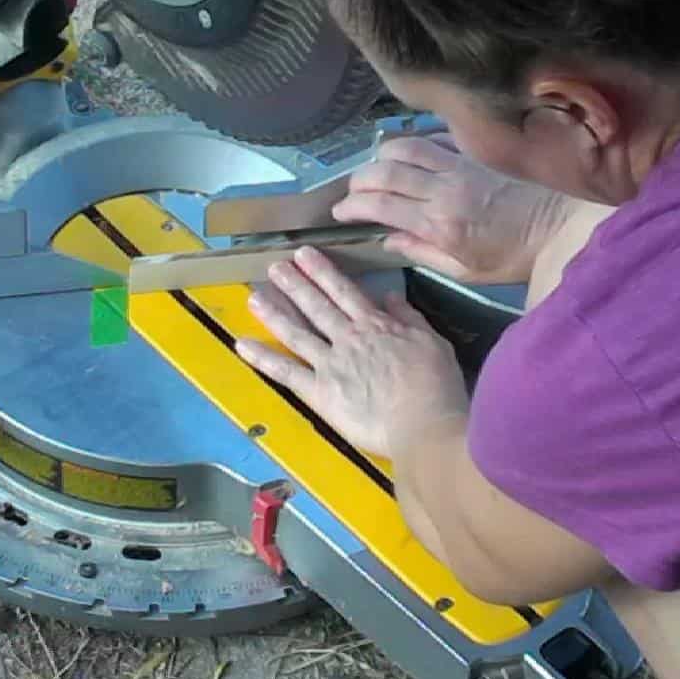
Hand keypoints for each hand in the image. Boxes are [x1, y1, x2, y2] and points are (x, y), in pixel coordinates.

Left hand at [235, 247, 467, 460]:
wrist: (424, 424)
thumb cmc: (436, 387)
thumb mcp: (432, 342)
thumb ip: (409, 318)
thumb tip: (391, 298)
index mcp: (376, 325)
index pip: (344, 291)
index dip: (323, 271)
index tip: (305, 254)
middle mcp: (348, 338)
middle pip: (316, 305)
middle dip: (295, 283)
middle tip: (275, 265)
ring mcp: (331, 364)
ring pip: (296, 331)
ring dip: (274, 312)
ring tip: (255, 296)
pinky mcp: (320, 392)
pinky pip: (286, 372)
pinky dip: (263, 358)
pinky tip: (243, 345)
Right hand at [331, 135, 567, 284]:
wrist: (558, 229)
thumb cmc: (512, 258)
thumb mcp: (464, 271)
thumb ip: (422, 253)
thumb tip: (390, 240)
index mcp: (438, 223)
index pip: (380, 205)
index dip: (353, 206)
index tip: (341, 212)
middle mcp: (443, 189)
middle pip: (384, 171)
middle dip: (359, 180)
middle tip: (353, 192)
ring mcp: (459, 166)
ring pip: (405, 146)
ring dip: (382, 155)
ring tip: (377, 169)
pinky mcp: (473, 154)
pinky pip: (435, 137)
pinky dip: (416, 142)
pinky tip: (412, 154)